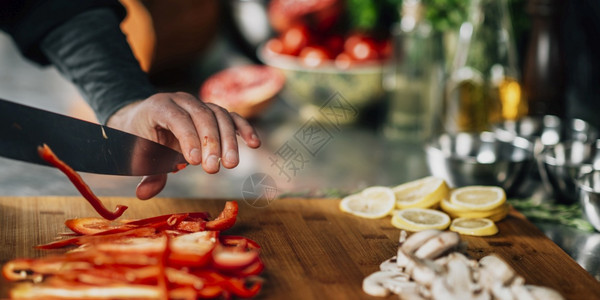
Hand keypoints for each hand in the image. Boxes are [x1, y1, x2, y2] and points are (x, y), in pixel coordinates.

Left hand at [106, 92, 260, 199]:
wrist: (145, 119)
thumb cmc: (142, 138)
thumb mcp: (140, 155)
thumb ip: (148, 173)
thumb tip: (143, 194)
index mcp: (160, 107)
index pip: (178, 118)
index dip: (188, 137)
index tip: (194, 162)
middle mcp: (182, 100)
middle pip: (202, 116)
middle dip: (210, 143)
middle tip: (213, 169)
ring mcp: (200, 104)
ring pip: (220, 116)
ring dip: (228, 140)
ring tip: (230, 164)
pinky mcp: (214, 112)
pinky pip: (232, 117)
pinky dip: (244, 129)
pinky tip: (254, 144)